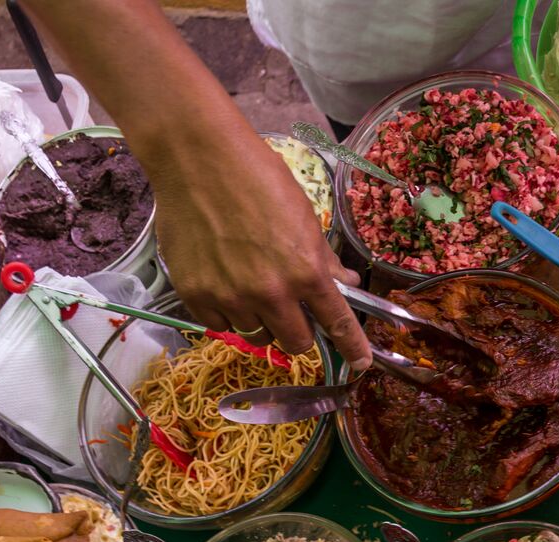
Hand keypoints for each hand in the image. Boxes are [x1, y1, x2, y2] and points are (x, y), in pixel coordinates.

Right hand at [153, 133, 371, 370]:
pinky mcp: (197, 296)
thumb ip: (324, 259)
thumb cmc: (258, 179)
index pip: (338, 323)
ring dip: (263, 321)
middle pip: (296, 342)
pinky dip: (228, 314)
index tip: (361, 364)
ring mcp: (231, 297)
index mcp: (306, 271)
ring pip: (258, 336)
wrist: (198, 159)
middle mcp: (271, 292)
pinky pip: (221, 326)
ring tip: (253, 287)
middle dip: (300, 332)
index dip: (353, 348)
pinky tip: (226, 284)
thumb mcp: (305, 216)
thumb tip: (345, 284)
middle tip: (293, 311)